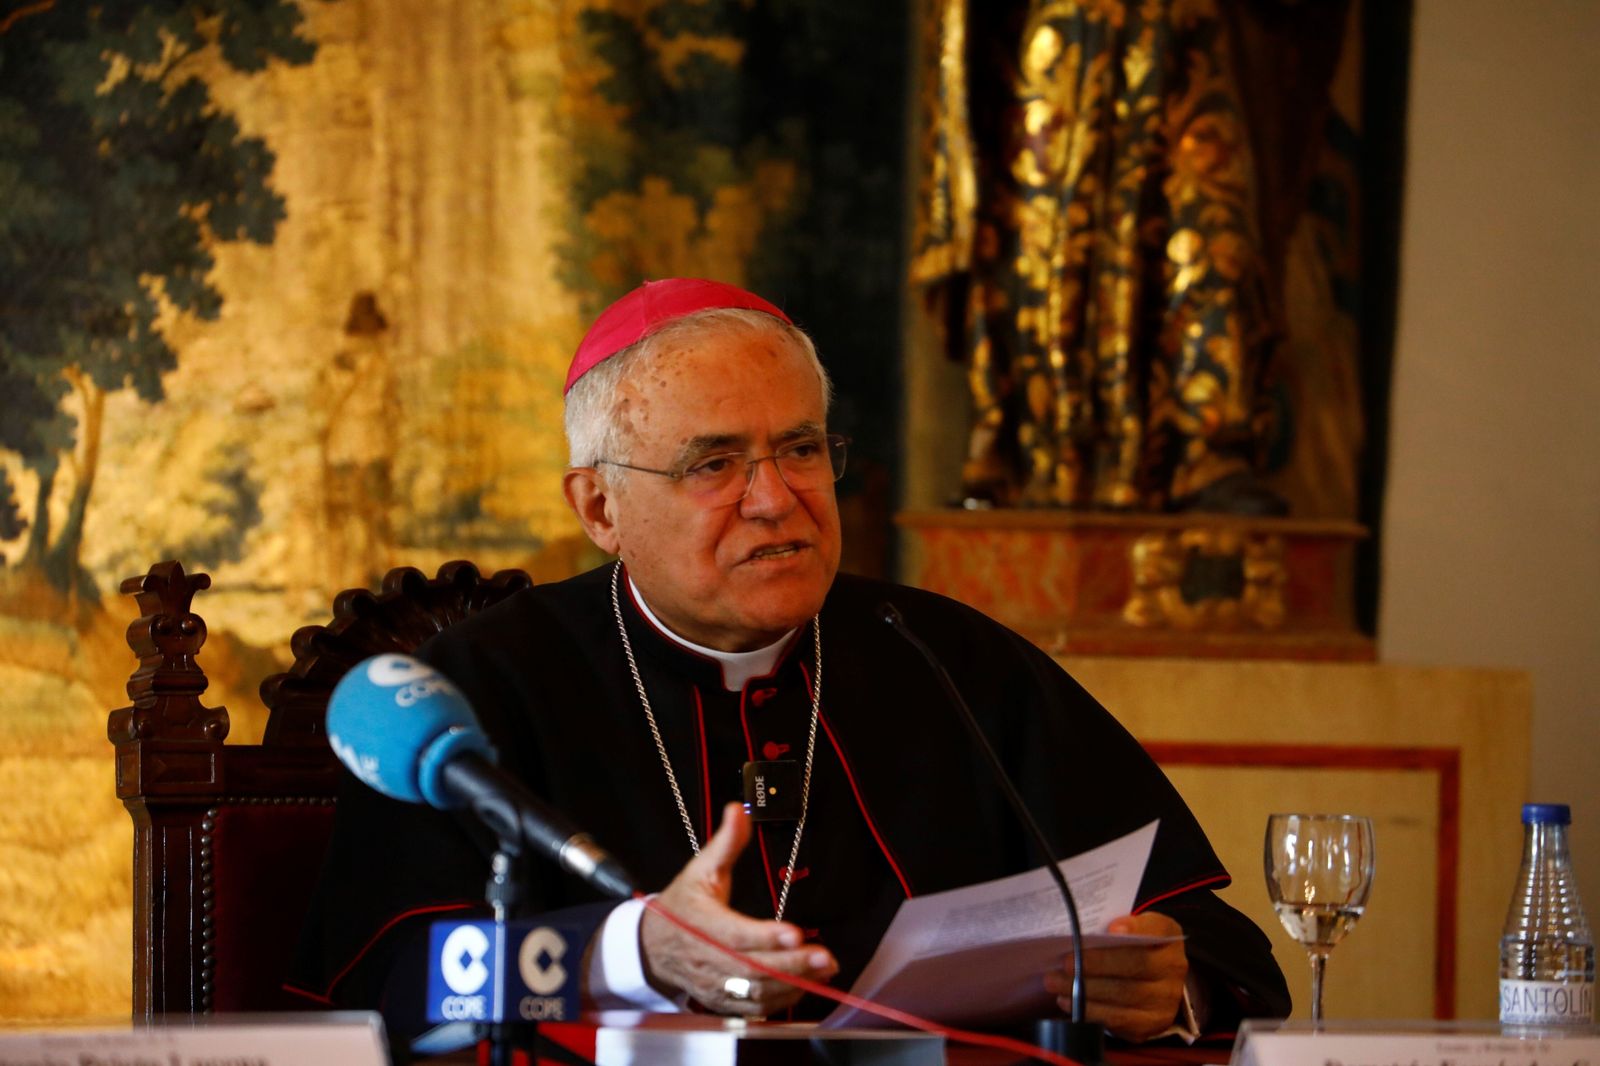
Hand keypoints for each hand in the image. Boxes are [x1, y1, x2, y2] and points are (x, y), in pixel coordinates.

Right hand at [640, 802, 838, 1014]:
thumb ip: (725, 842)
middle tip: (826, 957)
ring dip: (793, 984)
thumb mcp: (700, 869)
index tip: (795, 931)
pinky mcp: (722, 1001)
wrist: (652, 946)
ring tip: (826, 970)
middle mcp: (707, 958)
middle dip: (792, 964)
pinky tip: (805, 986)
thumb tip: (740, 809)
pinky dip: (781, 1001)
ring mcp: (714, 985)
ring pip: (755, 993)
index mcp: (701, 924)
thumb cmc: (682, 905)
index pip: (734, 934)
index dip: (764, 936)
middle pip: (752, 969)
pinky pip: (754, 1008)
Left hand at [1043, 911, 1188, 1042]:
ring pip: (1123, 995)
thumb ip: (1115, 926)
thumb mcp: (1132, 930)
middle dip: (1096, 964)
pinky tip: (1068, 1001)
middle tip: (1064, 962)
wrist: (1154, 984)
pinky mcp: (1150, 1025)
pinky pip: (1117, 1020)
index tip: (1111, 928)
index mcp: (1168, 938)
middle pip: (1135, 965)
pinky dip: (1089, 1011)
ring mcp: (1164, 1001)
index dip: (1135, 928)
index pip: (1157, 929)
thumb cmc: (1133, 949)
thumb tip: (1091, 931)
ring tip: (1055, 982)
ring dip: (1084, 990)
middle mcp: (1173, 970)